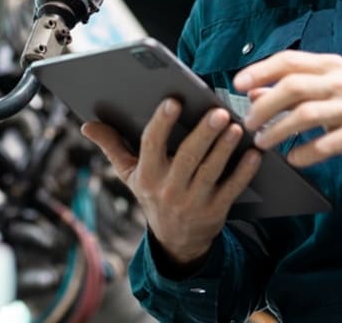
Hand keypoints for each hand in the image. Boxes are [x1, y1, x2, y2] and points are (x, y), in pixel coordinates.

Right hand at [81, 99, 261, 268]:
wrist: (176, 241)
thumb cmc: (152, 194)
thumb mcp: (129, 174)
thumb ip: (112, 146)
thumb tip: (87, 125)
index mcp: (146, 174)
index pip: (151, 145)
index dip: (161, 123)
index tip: (172, 100)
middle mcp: (168, 189)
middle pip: (187, 157)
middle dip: (203, 133)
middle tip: (218, 111)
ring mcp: (193, 202)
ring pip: (211, 171)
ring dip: (224, 148)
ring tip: (235, 125)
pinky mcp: (216, 211)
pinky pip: (232, 189)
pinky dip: (244, 171)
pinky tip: (253, 152)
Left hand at [234, 51, 341, 180]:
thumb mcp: (327, 90)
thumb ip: (291, 89)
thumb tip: (252, 92)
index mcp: (330, 65)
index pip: (288, 61)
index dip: (260, 71)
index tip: (237, 84)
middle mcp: (341, 81)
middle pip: (292, 87)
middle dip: (264, 105)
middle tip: (248, 122)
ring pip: (304, 115)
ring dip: (277, 130)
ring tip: (262, 142)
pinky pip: (326, 144)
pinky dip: (305, 153)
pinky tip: (292, 159)